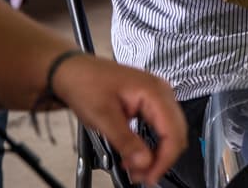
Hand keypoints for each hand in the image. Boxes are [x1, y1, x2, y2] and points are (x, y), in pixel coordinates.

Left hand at [50, 54, 185, 186]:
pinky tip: (135, 155)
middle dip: (160, 159)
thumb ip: (126, 141)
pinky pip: (159, 128)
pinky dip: (149, 145)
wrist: (71, 71)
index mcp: (154, 91)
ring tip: (134, 168)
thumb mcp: (104, 117)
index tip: (150, 177)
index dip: (164, 160)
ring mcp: (155, 96)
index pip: (173, 132)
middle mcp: (160, 91)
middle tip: (142, 176)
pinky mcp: (148, 103)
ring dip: (155, 154)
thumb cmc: (85, 83)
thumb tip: (146, 162)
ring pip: (169, 133)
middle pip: (176, 134)